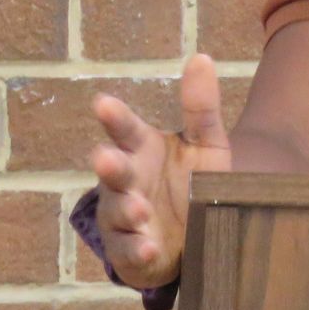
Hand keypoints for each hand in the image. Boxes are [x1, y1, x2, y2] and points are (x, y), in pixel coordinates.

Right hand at [89, 55, 231, 288]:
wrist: (199, 236)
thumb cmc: (193, 182)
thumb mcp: (206, 144)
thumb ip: (201, 107)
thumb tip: (201, 57)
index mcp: (143, 150)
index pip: (126, 130)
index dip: (115, 118)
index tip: (102, 103)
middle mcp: (128, 181)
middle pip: (114, 171)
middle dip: (109, 165)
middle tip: (104, 157)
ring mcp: (124, 218)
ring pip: (118, 212)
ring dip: (127, 210)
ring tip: (140, 209)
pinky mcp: (131, 252)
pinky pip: (129, 252)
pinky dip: (136, 250)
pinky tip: (147, 248)